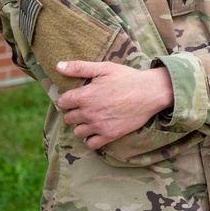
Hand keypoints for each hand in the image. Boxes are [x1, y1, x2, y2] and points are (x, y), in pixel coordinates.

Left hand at [56, 61, 172, 149]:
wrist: (151, 92)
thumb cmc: (128, 78)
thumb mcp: (104, 68)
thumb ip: (79, 67)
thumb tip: (58, 66)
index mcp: (85, 96)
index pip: (63, 102)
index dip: (69, 99)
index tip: (78, 97)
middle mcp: (89, 113)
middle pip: (68, 118)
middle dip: (75, 112)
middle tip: (87, 107)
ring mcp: (99, 125)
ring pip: (77, 132)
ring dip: (82, 126)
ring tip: (92, 119)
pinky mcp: (110, 135)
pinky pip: (90, 144)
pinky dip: (91, 139)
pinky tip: (98, 130)